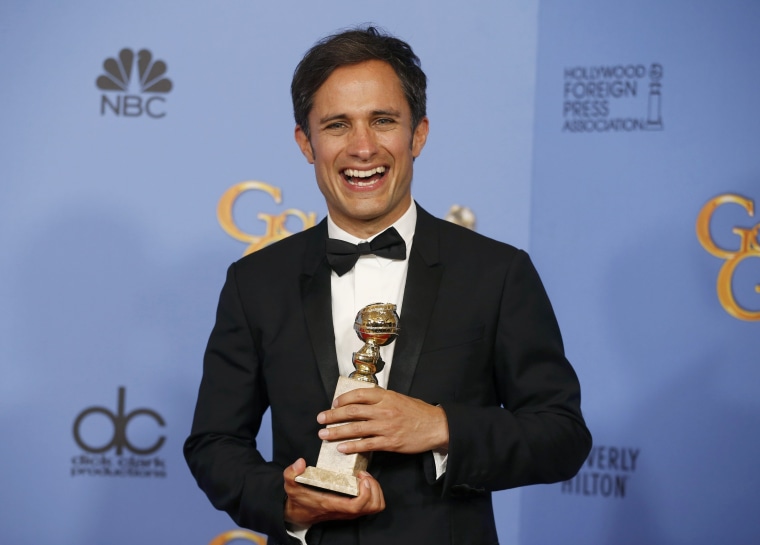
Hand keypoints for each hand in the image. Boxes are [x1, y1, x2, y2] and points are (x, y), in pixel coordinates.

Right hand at [283, 458, 384, 525]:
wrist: (299, 513)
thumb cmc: (298, 499)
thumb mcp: (291, 484)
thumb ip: (292, 473)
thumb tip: (300, 462)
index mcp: (333, 505)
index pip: (357, 506)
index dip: (366, 493)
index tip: (362, 476)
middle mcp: (345, 511)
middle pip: (373, 507)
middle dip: (374, 488)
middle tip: (363, 474)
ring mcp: (351, 511)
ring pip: (375, 506)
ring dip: (375, 490)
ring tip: (364, 477)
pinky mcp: (353, 509)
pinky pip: (372, 504)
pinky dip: (374, 492)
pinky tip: (363, 481)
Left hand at [316, 388, 448, 454]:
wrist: (437, 426)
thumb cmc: (418, 412)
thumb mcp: (399, 398)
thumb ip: (381, 399)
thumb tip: (361, 402)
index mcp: (386, 396)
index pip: (359, 395)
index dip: (343, 399)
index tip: (334, 404)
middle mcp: (384, 410)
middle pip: (352, 411)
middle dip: (333, 415)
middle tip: (320, 419)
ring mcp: (386, 427)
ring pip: (356, 429)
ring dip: (337, 432)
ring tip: (324, 435)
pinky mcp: (390, 442)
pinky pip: (366, 445)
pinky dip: (352, 447)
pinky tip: (342, 448)